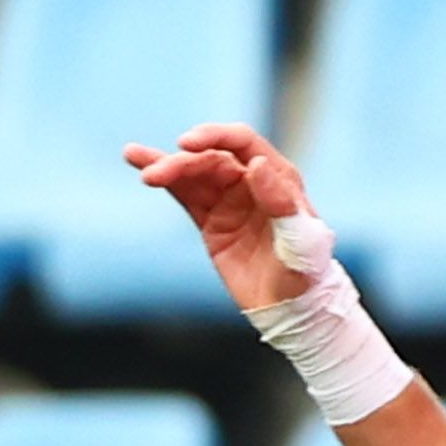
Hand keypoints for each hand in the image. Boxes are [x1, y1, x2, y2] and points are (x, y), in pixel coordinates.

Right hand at [119, 122, 319, 311]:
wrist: (291, 308)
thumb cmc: (305, 274)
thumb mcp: (301, 241)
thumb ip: (280, 202)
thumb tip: (255, 164)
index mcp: (278, 177)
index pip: (243, 143)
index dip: (215, 137)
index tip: (186, 144)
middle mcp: (252, 181)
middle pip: (210, 158)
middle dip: (182, 163)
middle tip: (155, 175)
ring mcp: (229, 199)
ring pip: (193, 174)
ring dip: (165, 166)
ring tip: (140, 166)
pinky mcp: (211, 220)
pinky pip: (184, 194)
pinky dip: (165, 180)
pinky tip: (140, 165)